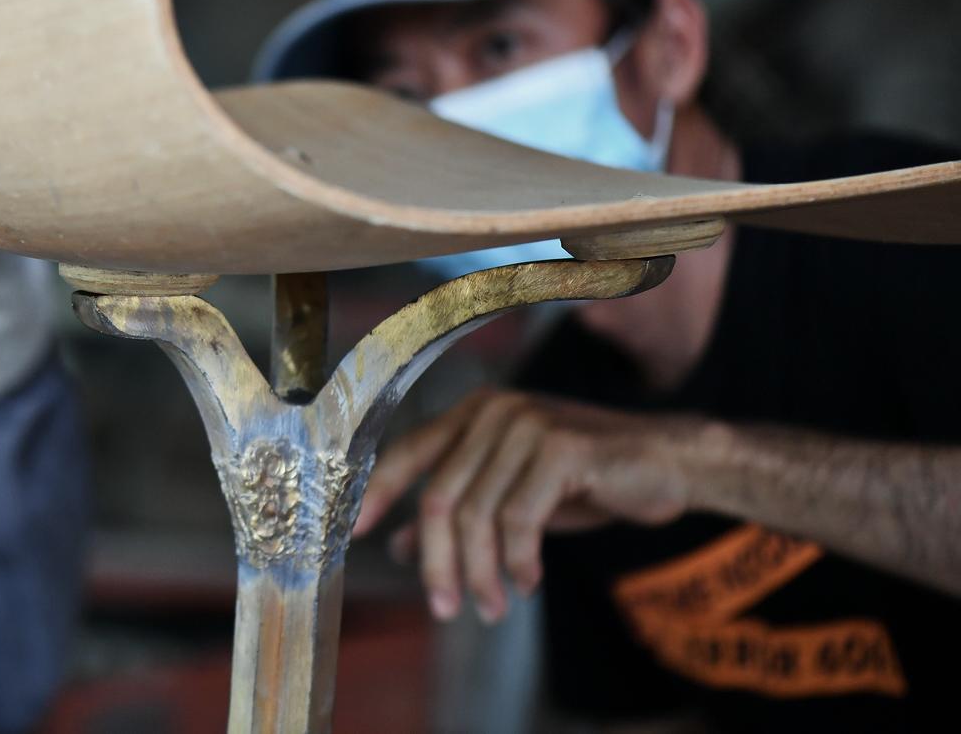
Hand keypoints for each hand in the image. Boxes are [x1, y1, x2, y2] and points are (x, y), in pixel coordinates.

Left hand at [353, 389, 698, 623]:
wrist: (668, 462)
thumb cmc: (586, 479)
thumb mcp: (512, 495)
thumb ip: (458, 510)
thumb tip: (399, 545)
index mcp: (472, 414)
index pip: (406, 455)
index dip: (375, 495)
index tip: (351, 536)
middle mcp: (492, 410)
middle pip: (439, 498)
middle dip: (438, 564)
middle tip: (446, 610)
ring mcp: (525, 424)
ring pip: (476, 514)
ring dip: (481, 573)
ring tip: (494, 607)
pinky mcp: (561, 448)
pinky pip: (520, 519)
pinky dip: (519, 561)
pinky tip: (528, 582)